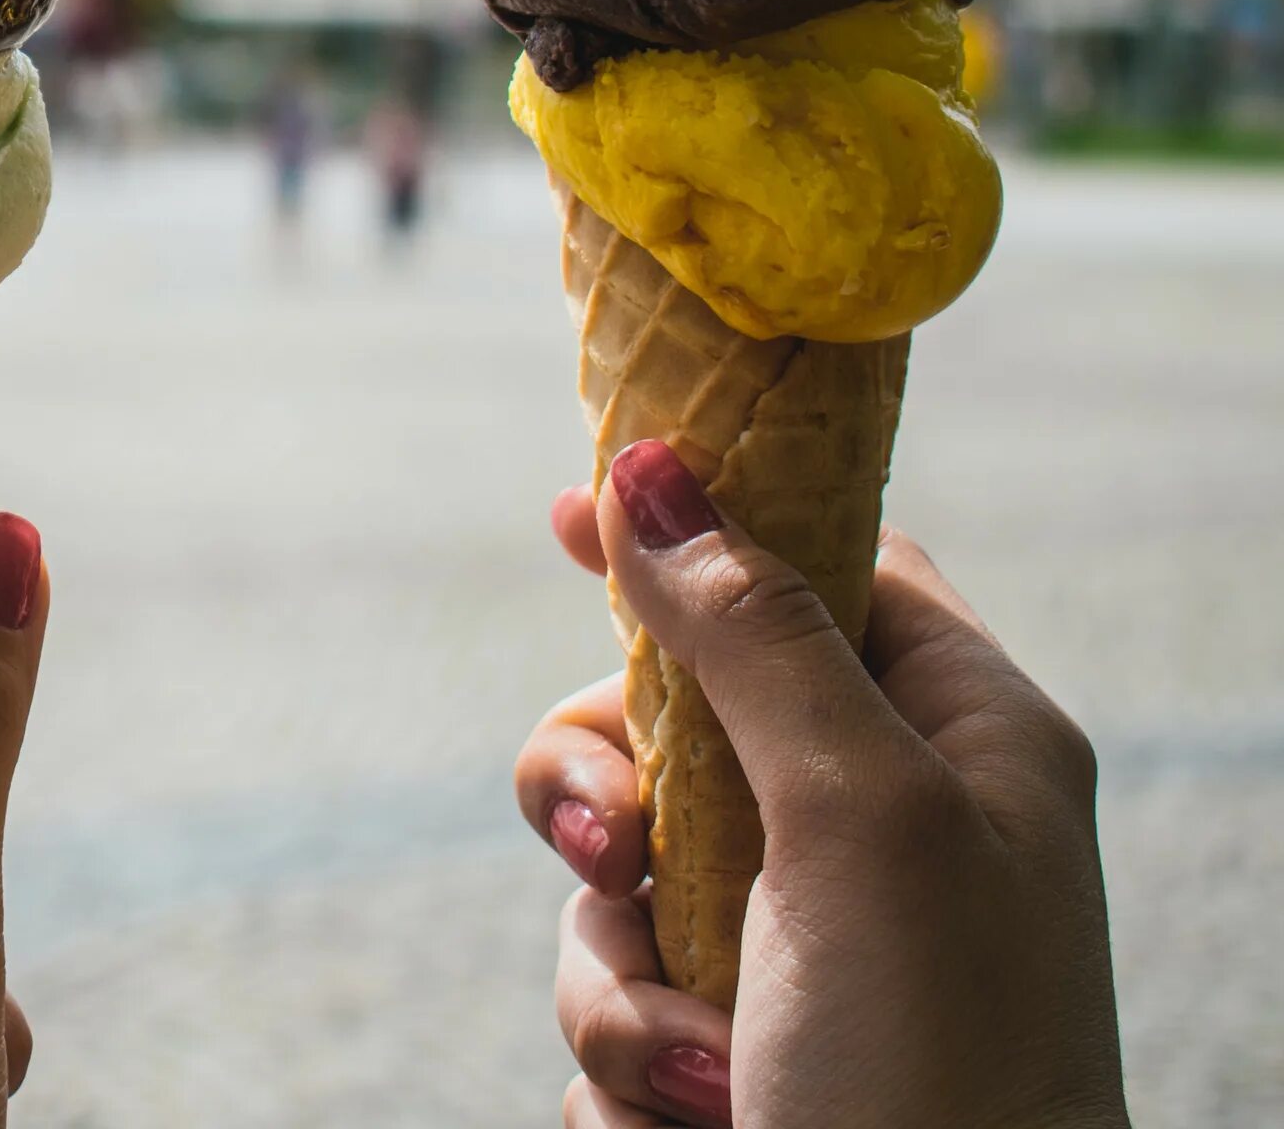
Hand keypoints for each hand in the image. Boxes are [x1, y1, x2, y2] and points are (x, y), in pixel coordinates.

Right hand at [514, 440, 1128, 1128]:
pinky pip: (609, 1004)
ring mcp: (797, 951)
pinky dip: (630, 1064)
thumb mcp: (860, 818)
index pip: (825, 568)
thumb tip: (651, 469)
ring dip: (622, 974)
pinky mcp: (727, 1056)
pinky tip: (704, 1117)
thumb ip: (753, 637)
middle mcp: (878, 836)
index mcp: (960, 747)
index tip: (572, 511)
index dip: (705, 529)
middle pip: (671, 719)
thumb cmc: (943, 1067)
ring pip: (614, 878)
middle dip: (607, 791)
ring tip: (700, 1064)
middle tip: (613, 844)